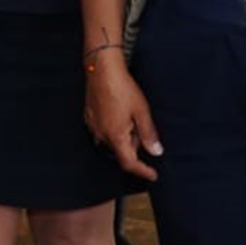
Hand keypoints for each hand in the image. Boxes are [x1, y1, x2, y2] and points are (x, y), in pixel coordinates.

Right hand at [83, 59, 164, 180]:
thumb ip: (148, 134)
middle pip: (121, 151)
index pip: (130, 163)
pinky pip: (104, 131)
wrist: (101, 70)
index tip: (153, 175)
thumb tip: (156, 152)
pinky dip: (114, 128)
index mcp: (116, 136)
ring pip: (113, 141)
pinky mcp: (89, 118)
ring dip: (124, 135)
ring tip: (130, 115)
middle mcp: (102, 135)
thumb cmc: (122, 88)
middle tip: (142, 125)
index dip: (143, 171)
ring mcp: (93, 127)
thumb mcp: (141, 111)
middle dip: (134, 144)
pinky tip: (119, 112)